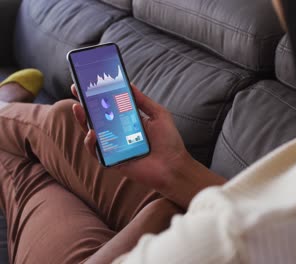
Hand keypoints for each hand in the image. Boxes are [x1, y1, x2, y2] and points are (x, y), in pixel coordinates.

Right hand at [71, 84, 188, 188]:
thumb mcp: (159, 115)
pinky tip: (93, 132)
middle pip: (97, 117)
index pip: (110, 105)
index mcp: (129, 121)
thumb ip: (143, 101)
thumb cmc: (170, 142)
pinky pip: (96, 152)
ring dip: (83, 120)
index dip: (99, 94)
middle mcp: (120, 133)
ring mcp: (114, 147)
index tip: (89, 81)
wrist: (174, 166)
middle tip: (76, 89)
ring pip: (92, 133)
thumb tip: (129, 84)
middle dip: (85, 103)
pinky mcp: (112, 161)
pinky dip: (91, 142)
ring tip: (79, 107)